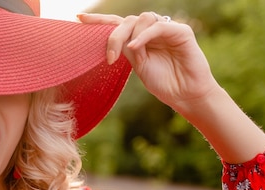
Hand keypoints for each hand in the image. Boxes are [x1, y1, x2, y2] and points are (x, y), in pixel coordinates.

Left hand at [79, 12, 219, 113]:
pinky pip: (158, 27)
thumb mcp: (139, 66)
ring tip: (135, 59)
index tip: (79, 19)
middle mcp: (152, 31)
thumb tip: (113, 39)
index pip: (117, 23)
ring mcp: (167, 29)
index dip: (99, 20)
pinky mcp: (181, 32)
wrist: (185, 95)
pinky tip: (135, 48)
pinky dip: (144, 36)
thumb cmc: (163, 83)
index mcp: (139, 38)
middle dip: (114, 35)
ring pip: (141, 19)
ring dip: (132, 37)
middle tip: (110, 57)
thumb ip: (127, 50)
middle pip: (127, 20)